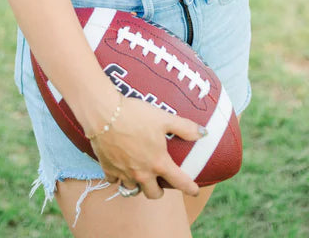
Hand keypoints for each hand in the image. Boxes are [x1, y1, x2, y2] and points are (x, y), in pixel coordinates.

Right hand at [89, 95, 203, 199]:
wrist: (104, 114)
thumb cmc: (135, 115)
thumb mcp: (163, 118)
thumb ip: (184, 127)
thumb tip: (204, 133)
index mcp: (158, 163)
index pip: (179, 182)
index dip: (190, 188)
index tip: (194, 191)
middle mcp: (142, 173)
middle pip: (153, 194)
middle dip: (158, 191)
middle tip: (160, 181)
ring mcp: (124, 173)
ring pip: (133, 190)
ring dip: (137, 185)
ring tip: (139, 175)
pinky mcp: (108, 168)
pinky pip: (114, 180)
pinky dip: (118, 177)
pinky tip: (120, 167)